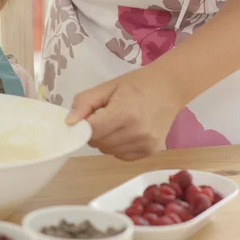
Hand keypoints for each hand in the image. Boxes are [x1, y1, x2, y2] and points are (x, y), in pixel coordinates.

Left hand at [65, 66, 183, 160]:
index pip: (91, 131)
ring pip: (107, 150)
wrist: (169, 88)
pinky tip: (125, 131)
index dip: (83, 125)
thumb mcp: (106, 87)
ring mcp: (146, 145)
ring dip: (105, 139)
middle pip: (98, 142)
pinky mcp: (150, 152)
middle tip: (105, 115)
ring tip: (117, 122)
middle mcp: (137, 132)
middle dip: (94, 131)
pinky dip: (116, 146)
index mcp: (126, 112)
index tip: (86, 117)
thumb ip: (84, 103)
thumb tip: (69, 123)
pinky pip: (120, 155)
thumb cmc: (136, 85)